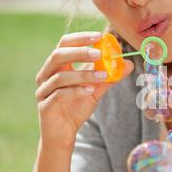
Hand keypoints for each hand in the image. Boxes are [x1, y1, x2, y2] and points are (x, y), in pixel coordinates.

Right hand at [35, 32, 133, 147]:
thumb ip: (109, 77)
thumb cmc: (76, 108)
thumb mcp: (95, 90)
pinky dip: (76, 91)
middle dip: (79, 52)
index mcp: (56, 67)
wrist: (63, 134)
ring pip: (60, 76)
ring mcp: (43, 90)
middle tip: (99, 53)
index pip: (64, 44)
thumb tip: (128, 63)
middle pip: (58, 55)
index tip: (99, 36)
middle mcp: (46, 75)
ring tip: (103, 75)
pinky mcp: (45, 106)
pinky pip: (59, 95)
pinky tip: (90, 91)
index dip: (80, 38)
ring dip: (83, 74)